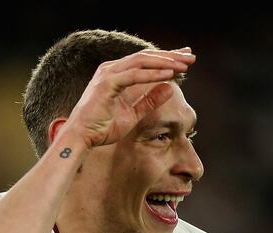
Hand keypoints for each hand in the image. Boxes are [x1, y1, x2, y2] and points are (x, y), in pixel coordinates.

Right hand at [63, 48, 195, 148]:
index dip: (167, 58)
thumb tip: (170, 88)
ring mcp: (108, 74)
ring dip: (165, 62)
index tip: (185, 59)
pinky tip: (169, 74)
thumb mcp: (133, 115)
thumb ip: (149, 101)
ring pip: (142, 61)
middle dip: (170, 56)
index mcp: (117, 74)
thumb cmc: (102, 128)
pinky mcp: (106, 84)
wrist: (81, 138)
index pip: (146, 61)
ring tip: (184, 65)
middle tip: (191, 56)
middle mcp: (112, 69)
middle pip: (146, 56)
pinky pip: (134, 75)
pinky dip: (152, 74)